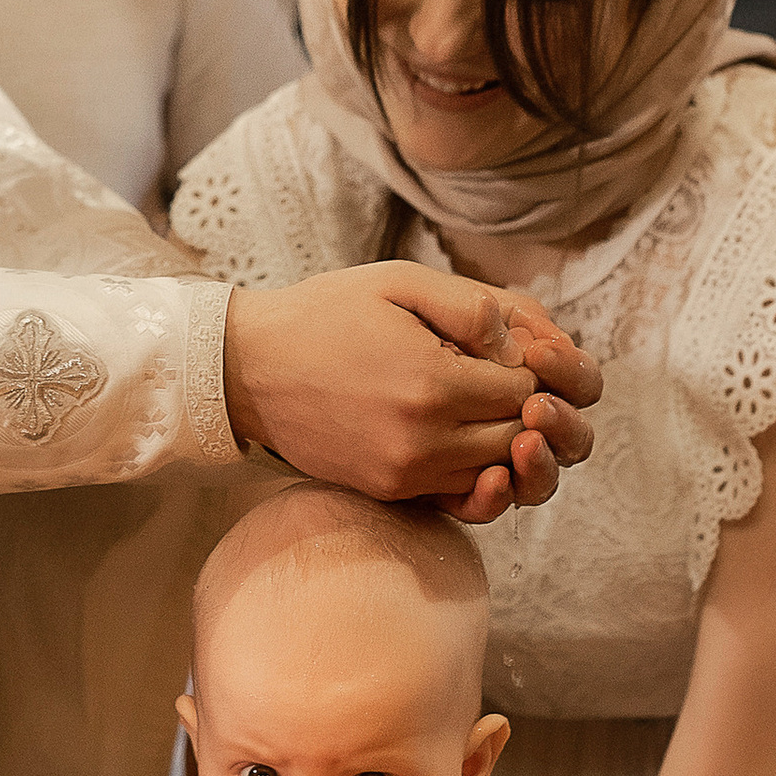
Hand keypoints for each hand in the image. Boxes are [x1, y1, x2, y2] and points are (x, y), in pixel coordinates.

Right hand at [222, 267, 598, 526]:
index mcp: (433, 385)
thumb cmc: (326, 313)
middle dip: (522, 407)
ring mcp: (404, 475)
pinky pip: (457, 492)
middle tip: (495, 373)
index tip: (502, 348)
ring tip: (473, 399)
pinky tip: (453, 428)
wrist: (248, 367)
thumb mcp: (400, 283)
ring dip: (498, 439)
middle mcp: (423, 442)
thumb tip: (522, 348)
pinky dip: (470, 465)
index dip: (528, 368)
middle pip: (518, 439)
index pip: (528, 392)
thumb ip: (472, 307)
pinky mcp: (388, 491)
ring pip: (494, 472)